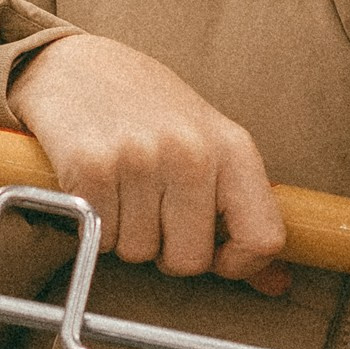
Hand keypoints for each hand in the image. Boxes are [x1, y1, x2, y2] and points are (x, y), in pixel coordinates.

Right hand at [8, 35, 289, 292]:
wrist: (72, 64)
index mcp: (231, 147)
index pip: (264, 237)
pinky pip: (97, 238)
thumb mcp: (206, 144)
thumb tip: (276, 284)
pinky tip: (93, 187)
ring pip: (138, 253)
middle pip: (190, 260)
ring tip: (120, 189)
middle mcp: (191, 152)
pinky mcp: (91, 167)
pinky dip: (91, 224)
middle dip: (166, 251)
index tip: (215, 254)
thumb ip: (239, 210)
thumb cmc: (145, 108)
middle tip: (151, 211)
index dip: (239, 263)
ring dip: (124, 235)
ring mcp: (140, 159)